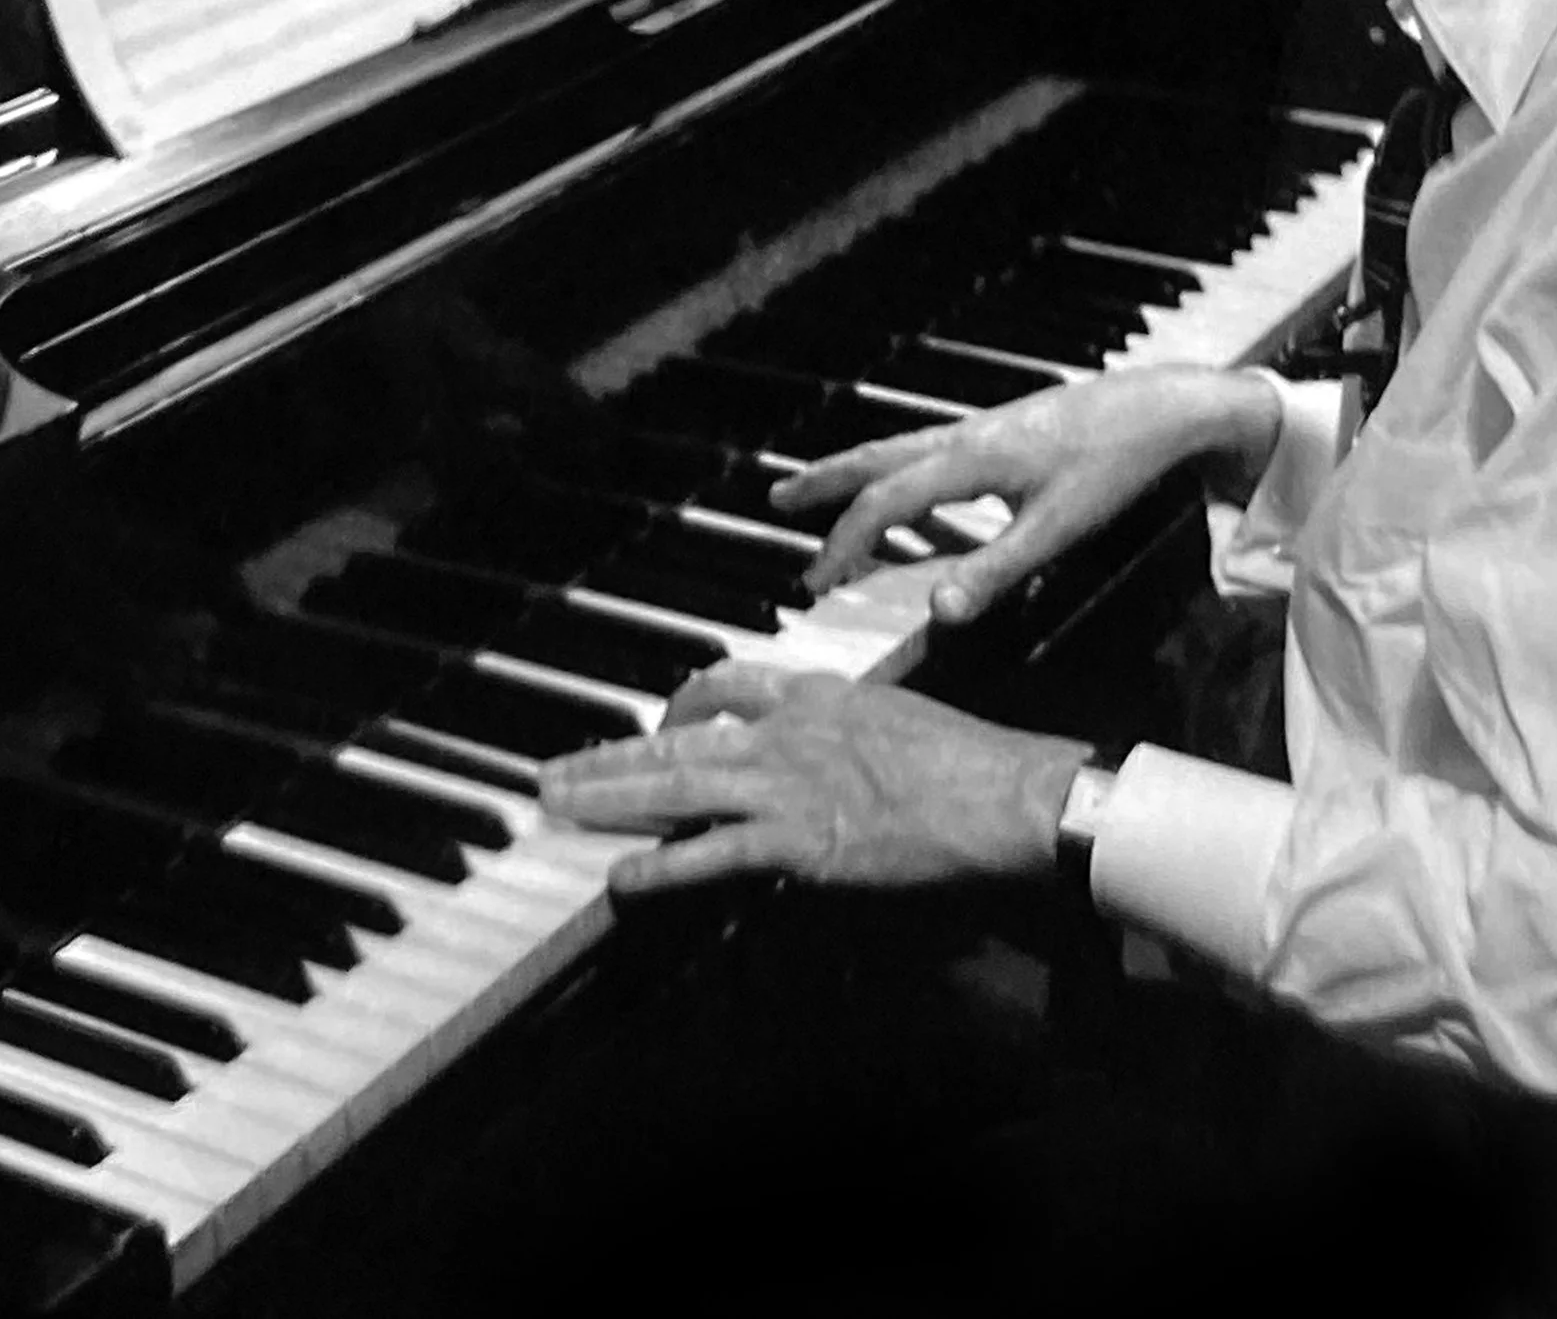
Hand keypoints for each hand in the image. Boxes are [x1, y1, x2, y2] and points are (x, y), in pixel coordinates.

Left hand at [538, 663, 1088, 896]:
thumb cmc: (970, 761)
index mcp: (817, 693)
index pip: (726, 681)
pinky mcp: (797, 841)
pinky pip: (710, 854)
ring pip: (676, 787)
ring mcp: (787, 785)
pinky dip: (661, 866)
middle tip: (555, 771)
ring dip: (609, 798)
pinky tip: (621, 875)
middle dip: (611, 756)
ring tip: (557, 806)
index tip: (658, 723)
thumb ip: (849, 728)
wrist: (1001, 793)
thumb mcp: (898, 716)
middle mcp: (788, 730)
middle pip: (678, 738)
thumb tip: (829, 753)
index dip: (680, 705)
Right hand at [780, 365, 1281, 624]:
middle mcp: (965, 437)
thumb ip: (996, 572)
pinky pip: (934, 454)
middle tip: (779, 499)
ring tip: (827, 491)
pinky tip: (918, 498)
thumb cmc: (1112, 466)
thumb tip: (938, 611)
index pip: (882, 502)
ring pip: (903, 450)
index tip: (813, 582)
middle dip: (825, 480)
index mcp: (969, 459)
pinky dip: (905, 475)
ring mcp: (984, 431)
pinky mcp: (1005, 433)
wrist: (1160, 408)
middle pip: (876, 457)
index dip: (842, 543)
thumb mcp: (1057, 529)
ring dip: (860, 473)